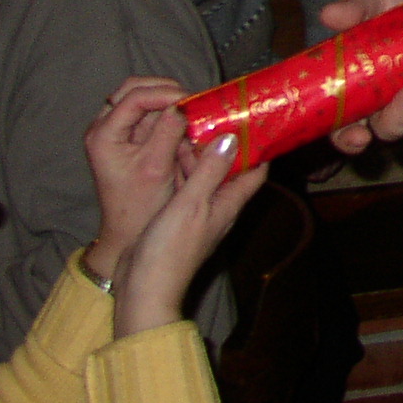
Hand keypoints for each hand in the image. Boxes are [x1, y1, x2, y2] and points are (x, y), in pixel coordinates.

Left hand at [83, 79, 190, 282]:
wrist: (128, 234)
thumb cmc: (139, 207)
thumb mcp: (156, 168)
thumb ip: (168, 132)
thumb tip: (186, 105)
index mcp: (103, 135)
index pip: (134, 96)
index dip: (165, 93)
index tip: (192, 100)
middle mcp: (105, 128)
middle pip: (134, 88)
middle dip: (166, 89)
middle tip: (193, 99)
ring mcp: (117, 132)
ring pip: (143, 97)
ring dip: (169, 99)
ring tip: (193, 109)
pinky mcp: (130, 138)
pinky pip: (150, 113)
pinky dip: (169, 112)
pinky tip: (188, 120)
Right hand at [110, 132, 265, 337]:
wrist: (142, 288)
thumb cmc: (170, 249)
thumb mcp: (191, 204)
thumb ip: (210, 171)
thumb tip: (231, 139)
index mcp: (229, 205)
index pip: (256, 172)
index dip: (260, 146)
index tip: (255, 120)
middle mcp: (218, 207)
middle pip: (230, 170)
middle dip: (225, 143)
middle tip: (215, 114)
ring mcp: (198, 213)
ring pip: (206, 175)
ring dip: (200, 153)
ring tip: (191, 124)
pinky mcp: (178, 218)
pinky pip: (186, 185)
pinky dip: (182, 167)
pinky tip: (170, 151)